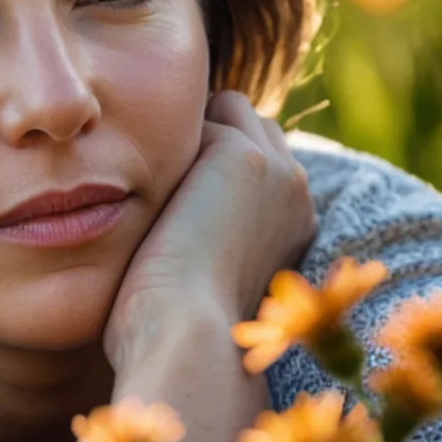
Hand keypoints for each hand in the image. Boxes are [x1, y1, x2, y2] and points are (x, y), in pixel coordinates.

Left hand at [104, 91, 317, 371]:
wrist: (186, 334)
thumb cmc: (175, 325)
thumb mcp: (208, 273)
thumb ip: (207, 229)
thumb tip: (172, 212)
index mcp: (295, 223)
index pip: (261, 159)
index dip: (215, 164)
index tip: (176, 189)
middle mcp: (294, 191)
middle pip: (250, 124)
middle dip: (207, 135)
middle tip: (159, 175)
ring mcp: (273, 168)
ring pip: (228, 107)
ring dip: (188, 129)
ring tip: (152, 176)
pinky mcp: (241, 153)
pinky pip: (197, 113)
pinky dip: (165, 136)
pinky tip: (146, 179)